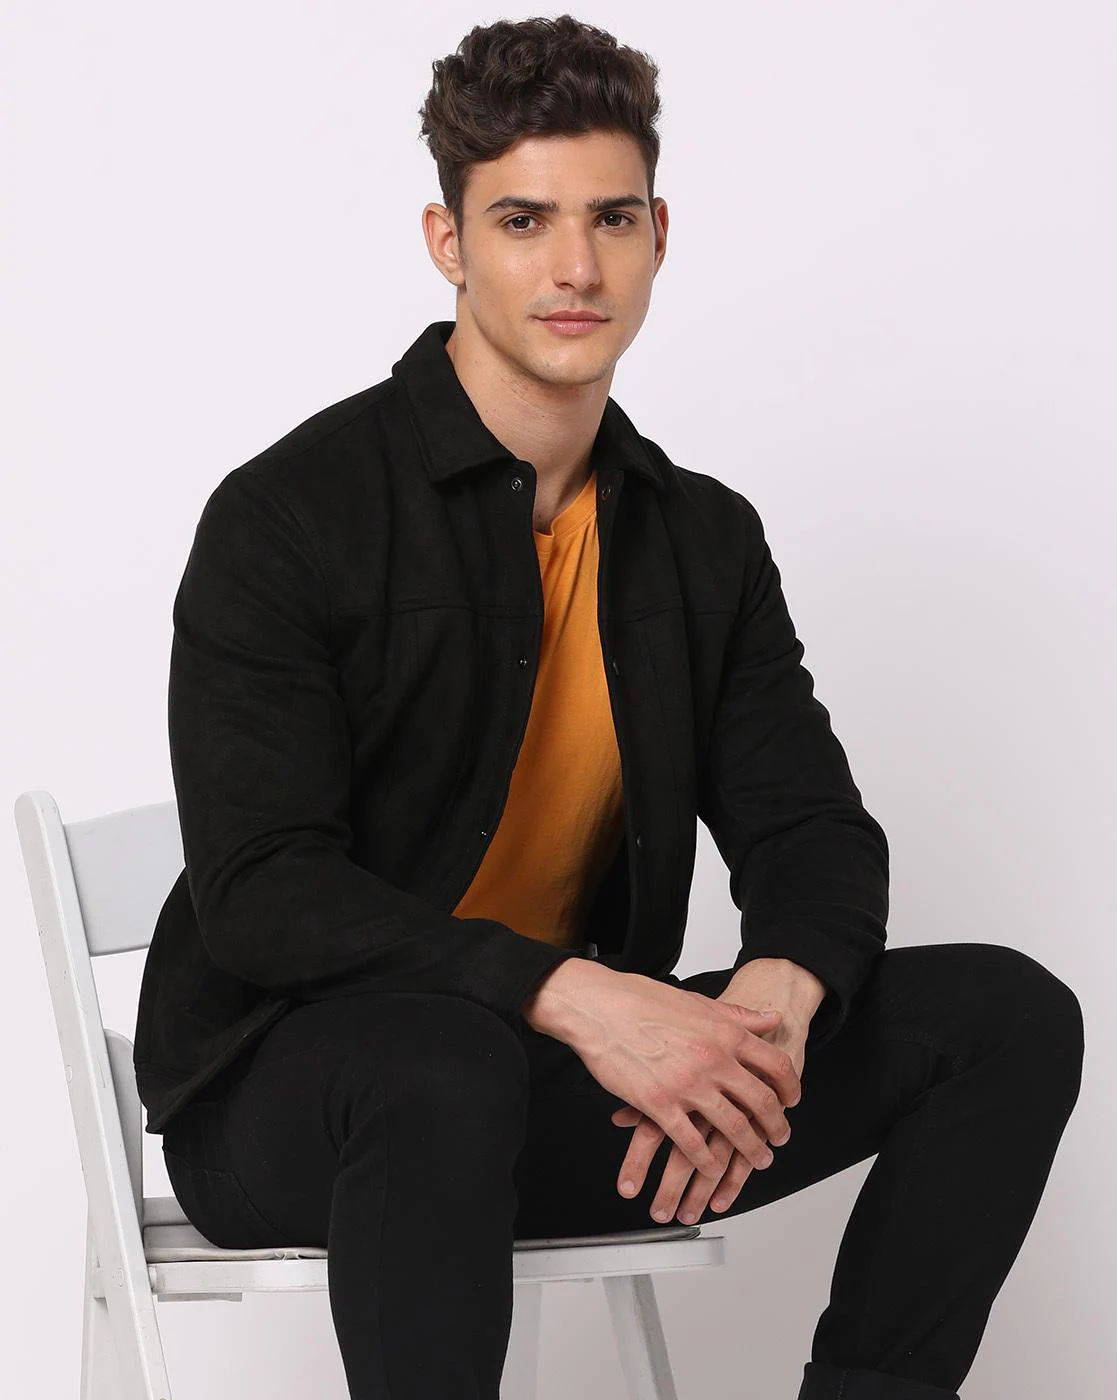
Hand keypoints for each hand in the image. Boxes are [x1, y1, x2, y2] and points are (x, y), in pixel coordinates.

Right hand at [569, 972, 800, 1196]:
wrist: (599, 1006)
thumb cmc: (641, 1000)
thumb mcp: (697, 1002)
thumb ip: (737, 1015)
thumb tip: (771, 1018)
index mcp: (725, 1032)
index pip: (775, 1064)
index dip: (790, 1087)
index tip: (791, 1100)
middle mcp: (713, 1059)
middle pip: (762, 1101)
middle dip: (777, 1126)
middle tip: (780, 1137)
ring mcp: (688, 1083)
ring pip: (733, 1127)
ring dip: (750, 1149)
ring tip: (758, 1159)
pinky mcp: (659, 1104)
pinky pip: (691, 1142)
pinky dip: (706, 1161)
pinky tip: (711, 1167)